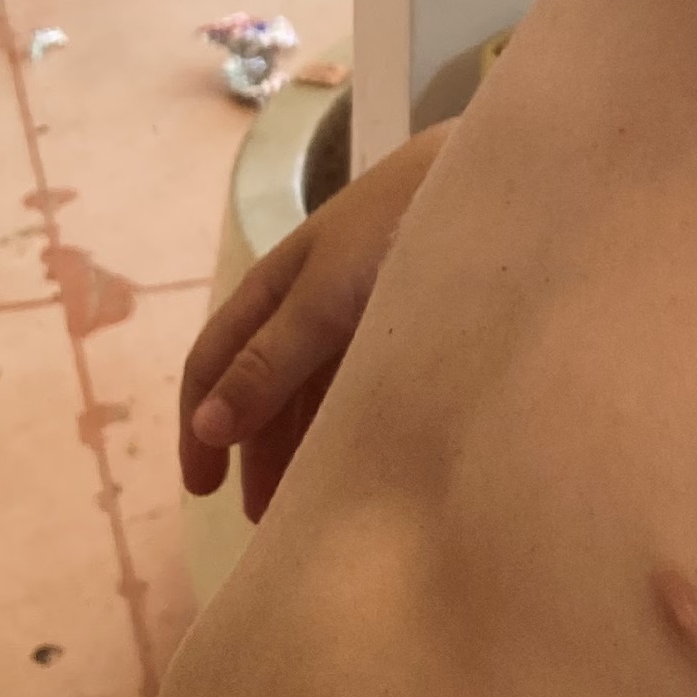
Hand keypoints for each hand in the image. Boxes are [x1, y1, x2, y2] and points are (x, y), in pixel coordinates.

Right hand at [177, 126, 448, 517]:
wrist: (495, 179)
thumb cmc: (398, 228)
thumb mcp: (325, 298)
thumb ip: (269, 362)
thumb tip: (206, 428)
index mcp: (276, 287)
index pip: (215, 361)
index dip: (200, 423)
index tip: (201, 489)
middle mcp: (313, 300)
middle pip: (266, 383)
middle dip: (257, 448)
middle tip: (264, 518)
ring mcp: (363, 310)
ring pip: (317, 389)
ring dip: (305, 444)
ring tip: (311, 503)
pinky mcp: (412, 322)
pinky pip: (366, 382)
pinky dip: (352, 423)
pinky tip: (364, 458)